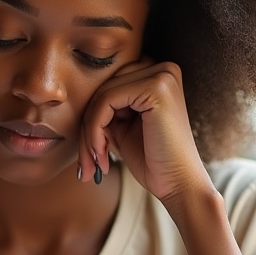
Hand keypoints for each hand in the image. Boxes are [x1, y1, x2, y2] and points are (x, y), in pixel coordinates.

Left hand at [77, 59, 211, 203]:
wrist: (178, 185)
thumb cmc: (153, 161)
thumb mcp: (122, 128)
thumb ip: (104, 109)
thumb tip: (76, 100)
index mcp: (158, 76)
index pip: (110, 86)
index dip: (92, 119)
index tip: (90, 154)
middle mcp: (163, 69)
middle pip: (104, 88)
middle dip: (87, 127)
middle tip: (86, 162)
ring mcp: (162, 75)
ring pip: (102, 95)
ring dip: (89, 132)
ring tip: (94, 161)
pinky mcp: (157, 87)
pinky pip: (106, 101)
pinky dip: (95, 129)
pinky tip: (102, 152)